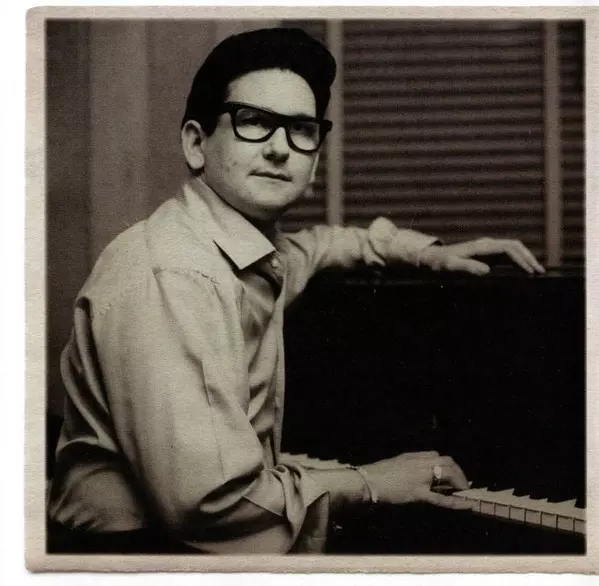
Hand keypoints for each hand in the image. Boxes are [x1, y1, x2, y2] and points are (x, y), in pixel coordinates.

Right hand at [361, 451, 472, 509]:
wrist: (366, 482)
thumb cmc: (374, 475)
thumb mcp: (393, 465)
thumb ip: (406, 467)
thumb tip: (414, 474)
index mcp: (412, 456)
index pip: (436, 455)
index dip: (447, 465)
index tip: (450, 474)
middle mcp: (418, 463)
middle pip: (446, 461)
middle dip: (458, 472)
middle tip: (462, 485)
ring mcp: (419, 477)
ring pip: (447, 474)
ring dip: (459, 482)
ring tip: (463, 492)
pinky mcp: (418, 493)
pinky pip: (441, 498)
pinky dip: (456, 502)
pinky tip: (466, 505)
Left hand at [418, 239, 544, 275]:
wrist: (432, 258)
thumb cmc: (440, 263)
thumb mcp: (450, 266)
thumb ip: (467, 267)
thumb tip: (487, 270)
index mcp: (481, 246)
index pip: (509, 248)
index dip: (521, 259)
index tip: (530, 271)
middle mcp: (487, 244)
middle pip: (515, 246)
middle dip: (529, 258)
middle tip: (540, 272)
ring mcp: (488, 248)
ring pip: (513, 250)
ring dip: (525, 259)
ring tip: (536, 273)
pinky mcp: (487, 254)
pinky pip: (506, 255)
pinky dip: (517, 261)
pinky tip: (523, 271)